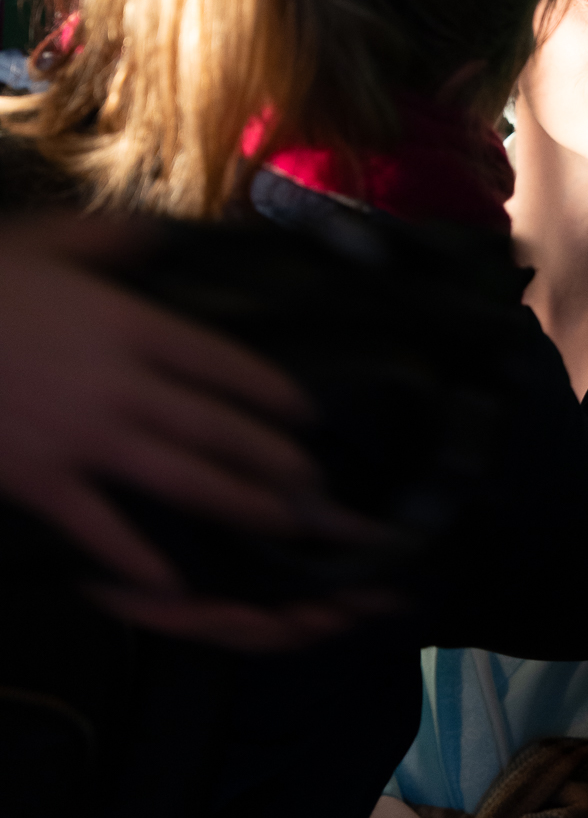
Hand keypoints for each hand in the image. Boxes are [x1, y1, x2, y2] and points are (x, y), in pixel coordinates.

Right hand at [0, 212, 393, 649]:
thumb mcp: (44, 242)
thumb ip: (109, 239)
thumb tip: (157, 232)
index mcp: (127, 323)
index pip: (222, 362)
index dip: (272, 392)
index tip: (308, 414)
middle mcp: (119, 384)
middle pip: (219, 428)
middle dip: (276, 460)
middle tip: (318, 488)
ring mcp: (82, 437)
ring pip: (182, 479)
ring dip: (240, 504)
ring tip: (282, 525)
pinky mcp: (40, 480)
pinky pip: (102, 529)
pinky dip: (140, 560)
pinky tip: (174, 584)